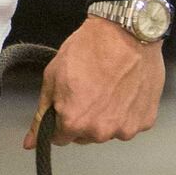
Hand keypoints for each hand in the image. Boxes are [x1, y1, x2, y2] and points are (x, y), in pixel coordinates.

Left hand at [30, 16, 163, 146]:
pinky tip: (126, 91)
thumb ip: (42, 113)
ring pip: (108, 131)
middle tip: (89, 91)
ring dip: (106, 117)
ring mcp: (125, 128)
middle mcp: (100, 131)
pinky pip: (130, 124)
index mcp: (74, 121)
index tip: (66, 106)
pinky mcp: (145, 121)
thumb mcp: (54, 76)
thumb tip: (30, 142)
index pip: (59, 138)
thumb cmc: (91, 48)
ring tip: (110, 89)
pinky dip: (127, 112)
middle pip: (85, 136)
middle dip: (83, 119)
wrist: (127, 31)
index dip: (60, 121)